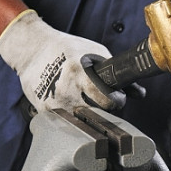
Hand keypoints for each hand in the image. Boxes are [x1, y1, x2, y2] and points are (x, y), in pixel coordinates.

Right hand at [0, 9, 124, 112]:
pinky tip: (72, 104)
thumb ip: (116, 73)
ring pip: (82, 121)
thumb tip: (139, 93)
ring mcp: (54, 102)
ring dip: (90, 115)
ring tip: (87, 101)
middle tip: (103, 101)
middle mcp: (65, 89)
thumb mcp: (95, 53)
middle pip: (96, 114)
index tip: (117, 97)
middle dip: (105, 110)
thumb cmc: (66, 49)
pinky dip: (74, 116)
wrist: (31, 49)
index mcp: (79, 73)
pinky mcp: (44, 111)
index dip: (116, 101)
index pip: (106, 99)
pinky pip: (67, 122)